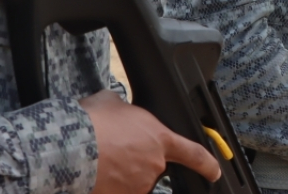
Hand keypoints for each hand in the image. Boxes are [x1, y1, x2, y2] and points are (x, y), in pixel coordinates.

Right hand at [81, 90, 220, 193]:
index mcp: (159, 139)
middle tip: (113, 147)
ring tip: (98, 157)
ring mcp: (137, 186)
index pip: (193, 153)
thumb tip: (119, 109)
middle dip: (135, 158)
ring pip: (132, 179)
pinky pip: (117, 189)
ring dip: (119, 171)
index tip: (214, 171)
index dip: (207, 163)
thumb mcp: (113, 101)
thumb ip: (125, 109)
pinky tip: (94, 171)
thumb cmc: (94, 122)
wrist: (72, 147)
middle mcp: (153, 165)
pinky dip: (107, 183)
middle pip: (151, 165)